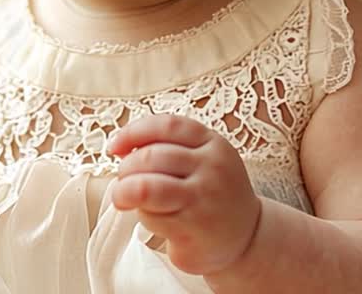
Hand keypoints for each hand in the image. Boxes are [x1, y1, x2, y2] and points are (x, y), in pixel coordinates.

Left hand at [108, 114, 262, 275]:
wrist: (246, 236)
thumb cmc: (212, 192)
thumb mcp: (203, 158)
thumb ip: (170, 146)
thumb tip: (120, 146)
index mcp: (212, 143)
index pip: (167, 126)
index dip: (133, 132)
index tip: (114, 146)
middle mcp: (212, 167)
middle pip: (151, 157)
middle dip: (127, 168)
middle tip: (124, 180)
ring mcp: (204, 198)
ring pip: (146, 187)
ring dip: (125, 192)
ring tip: (124, 198)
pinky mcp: (193, 228)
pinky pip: (152, 216)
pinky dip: (143, 216)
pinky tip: (153, 218)